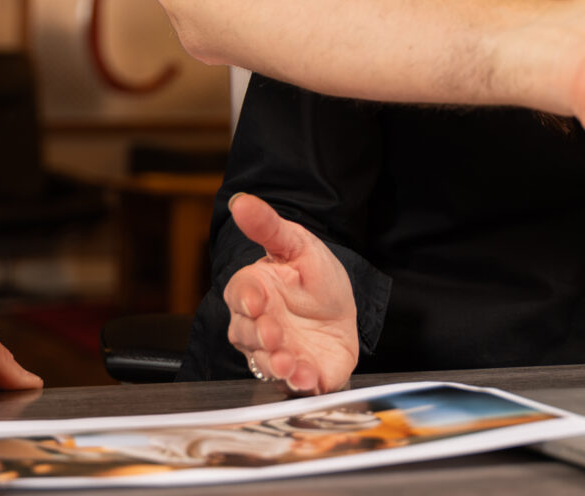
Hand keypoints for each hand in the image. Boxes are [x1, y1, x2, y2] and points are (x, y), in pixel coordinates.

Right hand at [222, 194, 358, 393]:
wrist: (343, 307)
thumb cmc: (314, 276)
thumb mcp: (297, 244)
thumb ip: (268, 226)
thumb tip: (240, 200)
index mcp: (254, 291)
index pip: (240, 294)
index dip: (246, 299)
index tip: (257, 301)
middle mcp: (259, 326)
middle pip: (247, 335)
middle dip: (260, 336)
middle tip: (274, 333)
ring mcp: (278, 352)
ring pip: (266, 363)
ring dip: (276, 365)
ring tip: (289, 363)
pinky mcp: (302, 374)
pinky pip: (295, 385)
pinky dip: (299, 384)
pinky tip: (307, 379)